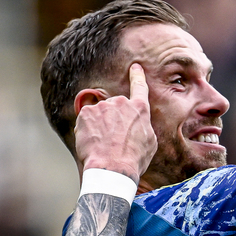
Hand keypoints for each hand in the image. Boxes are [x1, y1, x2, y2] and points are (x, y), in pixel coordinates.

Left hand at [75, 63, 156, 182]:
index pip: (139, 87)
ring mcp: (102, 107)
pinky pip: (85, 120)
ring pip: (100, 114)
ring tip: (103, 144)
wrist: (112, 167)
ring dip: (100, 125)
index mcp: (139, 109)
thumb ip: (143, 126)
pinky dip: (87, 130)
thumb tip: (138, 124)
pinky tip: (92, 143)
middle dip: (113, 119)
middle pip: (115, 107)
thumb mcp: (150, 143)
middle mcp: (121, 103)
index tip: (135, 68)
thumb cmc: (134, 159)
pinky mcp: (85, 113)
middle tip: (114, 140)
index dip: (137, 76)